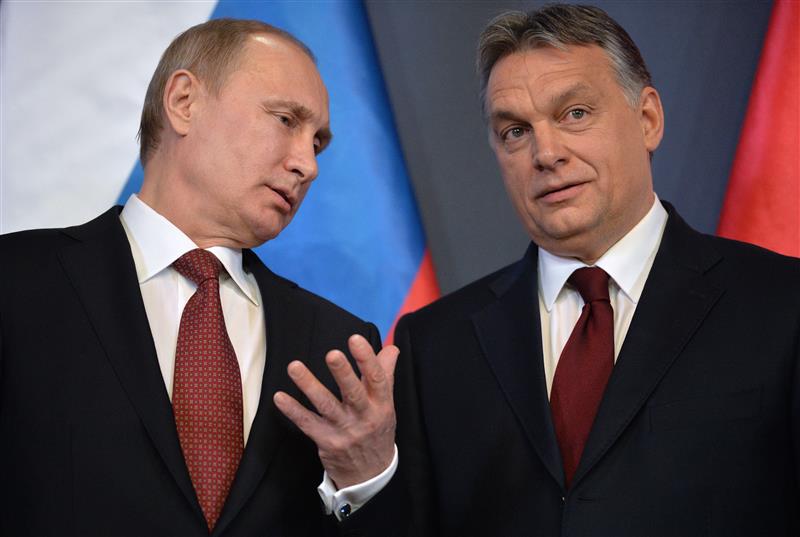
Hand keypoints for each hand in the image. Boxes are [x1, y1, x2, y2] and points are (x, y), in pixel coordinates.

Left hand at [273, 334, 398, 488]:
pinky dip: (293, 410)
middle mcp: (364, 417)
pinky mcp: (326, 442)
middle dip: (343, 373)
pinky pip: (307, 424)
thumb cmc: (377, 431)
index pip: (377, 379)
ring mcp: (344, 431)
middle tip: (332, 354)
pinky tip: (279, 397)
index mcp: (381, 405)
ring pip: (326, 406)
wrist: (371, 475)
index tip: (355, 339)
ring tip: (294, 367)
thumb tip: (391, 348)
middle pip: (353, 393)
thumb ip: (385, 374)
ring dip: (309, 386)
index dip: (367, 359)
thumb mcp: (387, 404)